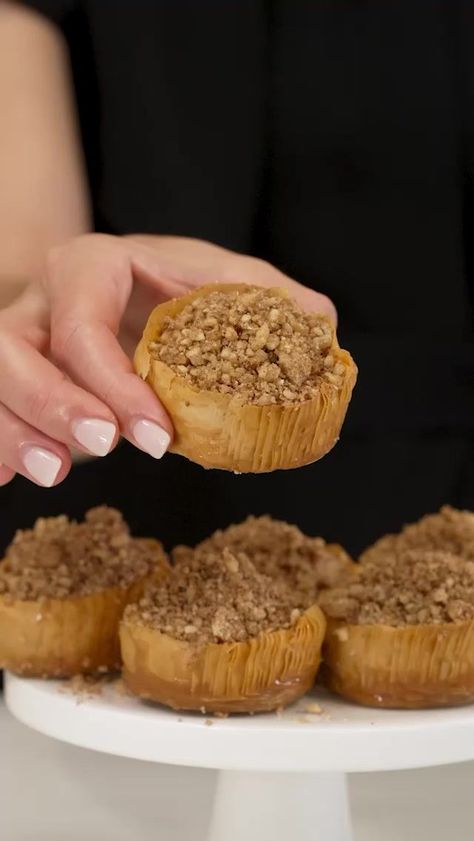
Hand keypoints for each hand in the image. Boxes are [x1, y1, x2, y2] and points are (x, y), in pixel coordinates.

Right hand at [0, 234, 335, 486]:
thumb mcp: (222, 277)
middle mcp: (40, 300)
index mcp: (90, 267)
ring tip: (54, 474)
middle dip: (50, 405)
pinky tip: (7, 478)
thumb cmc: (174, 284)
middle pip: (11, 350)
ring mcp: (17, 338)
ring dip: (12, 432)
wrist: (123, 281)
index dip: (112, 383)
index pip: (82, 322)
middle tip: (102, 450)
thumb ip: (266, 297)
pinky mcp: (12, 378)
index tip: (157, 437)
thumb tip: (320, 326)